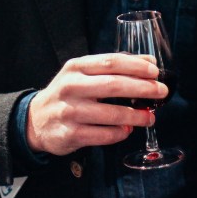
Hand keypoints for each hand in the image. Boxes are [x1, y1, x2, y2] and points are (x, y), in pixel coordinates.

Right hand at [26, 53, 167, 155]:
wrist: (36, 120)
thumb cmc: (68, 92)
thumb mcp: (85, 73)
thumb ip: (115, 66)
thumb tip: (150, 62)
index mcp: (76, 67)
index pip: (110, 62)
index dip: (136, 66)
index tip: (155, 71)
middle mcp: (71, 87)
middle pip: (113, 85)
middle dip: (142, 89)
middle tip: (161, 91)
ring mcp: (69, 111)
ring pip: (111, 114)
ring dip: (135, 116)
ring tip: (149, 117)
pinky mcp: (70, 134)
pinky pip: (102, 135)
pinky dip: (120, 133)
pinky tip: (128, 130)